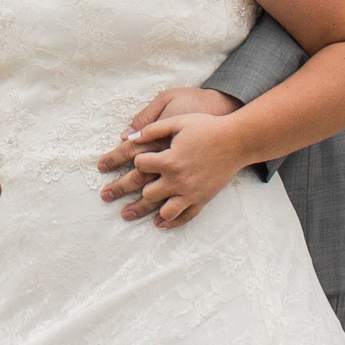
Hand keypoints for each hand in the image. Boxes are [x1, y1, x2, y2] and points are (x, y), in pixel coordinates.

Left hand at [97, 85, 242, 227]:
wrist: (237, 141)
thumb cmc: (207, 127)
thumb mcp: (178, 120)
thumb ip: (153, 128)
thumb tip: (129, 136)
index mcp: (170, 159)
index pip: (140, 164)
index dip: (135, 161)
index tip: (133, 160)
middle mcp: (178, 179)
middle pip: (147, 192)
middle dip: (127, 192)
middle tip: (107, 195)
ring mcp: (191, 192)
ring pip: (163, 210)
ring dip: (145, 211)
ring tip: (128, 213)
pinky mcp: (202, 199)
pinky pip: (185, 216)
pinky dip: (171, 222)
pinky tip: (159, 223)